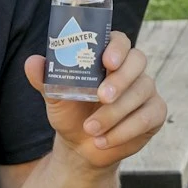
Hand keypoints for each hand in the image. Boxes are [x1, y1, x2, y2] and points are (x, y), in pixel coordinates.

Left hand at [26, 32, 165, 170]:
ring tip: (91, 129)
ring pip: (140, 92)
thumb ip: (46, 78)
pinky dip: (124, 131)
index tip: (107, 61)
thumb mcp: (56, 96)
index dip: (117, 48)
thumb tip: (32, 62)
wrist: (81, 147)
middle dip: (120, 79)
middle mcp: (131, 69)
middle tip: (101, 97)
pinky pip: (147, 117)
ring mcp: (146, 90)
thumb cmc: (71, 113)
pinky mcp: (155, 113)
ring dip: (114, 113)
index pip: (120, 40)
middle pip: (137, 61)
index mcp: (109, 57)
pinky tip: (103, 141)